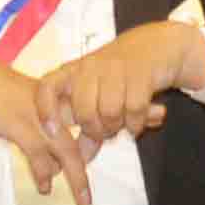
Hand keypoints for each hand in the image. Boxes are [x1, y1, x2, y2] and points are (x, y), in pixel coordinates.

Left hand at [34, 19, 204, 169]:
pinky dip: (137, 123)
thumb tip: (80, 158)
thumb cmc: (121, 74)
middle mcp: (91, 66)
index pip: (48, 87)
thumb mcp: (98, 93)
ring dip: (118, 126)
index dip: (46, 111)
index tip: (51, 133)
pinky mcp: (141, 73)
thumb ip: (88, 124)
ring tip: (123, 124)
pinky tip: (138, 122)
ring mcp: (116, 67)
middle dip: (96, 130)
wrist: (158, 46)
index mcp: (74, 70)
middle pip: (84, 112)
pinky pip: (134, 110)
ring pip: (109, 112)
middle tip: (107, 131)